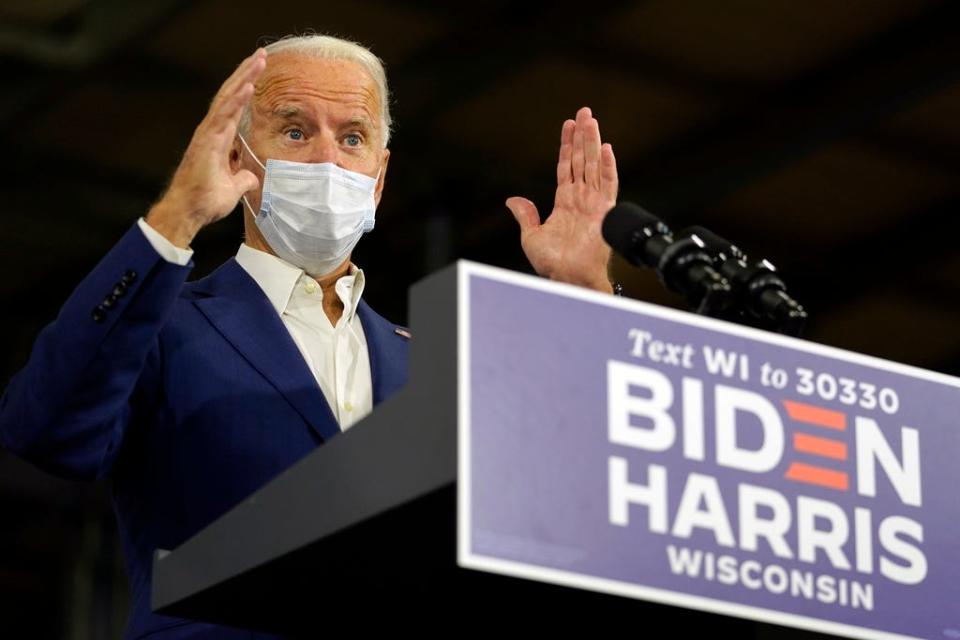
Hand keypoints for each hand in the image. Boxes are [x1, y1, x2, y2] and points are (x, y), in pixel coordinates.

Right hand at [145, 49, 266, 247]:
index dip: (246, 87)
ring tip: (257, 60)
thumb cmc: (205, 200)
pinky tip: (248, 86)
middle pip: (231, 95)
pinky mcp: (206, 141)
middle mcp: (212, 131)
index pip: (235, 106)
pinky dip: (235, 100)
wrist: (189, 211)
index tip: (259, 71)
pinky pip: (223, 116)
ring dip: (243, 78)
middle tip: (262, 55)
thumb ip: (243, 179)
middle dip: (246, 73)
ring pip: (227, 98)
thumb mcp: (234, 189)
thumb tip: (251, 177)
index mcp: (219, 138)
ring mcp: (208, 134)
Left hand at [506, 106, 617, 292]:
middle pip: (582, 159)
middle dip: (583, 135)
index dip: (567, 145)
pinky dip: (607, 166)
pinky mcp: (604, 211)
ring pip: (594, 165)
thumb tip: (512, 200)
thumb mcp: (531, 236)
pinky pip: (607, 184)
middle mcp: (581, 199)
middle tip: (584, 111)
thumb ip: (525, 215)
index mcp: (565, 202)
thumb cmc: (552, 264)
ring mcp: (594, 203)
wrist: (567, 278)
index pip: (566, 166)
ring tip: (591, 119)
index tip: (568, 124)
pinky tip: (606, 148)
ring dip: (593, 142)